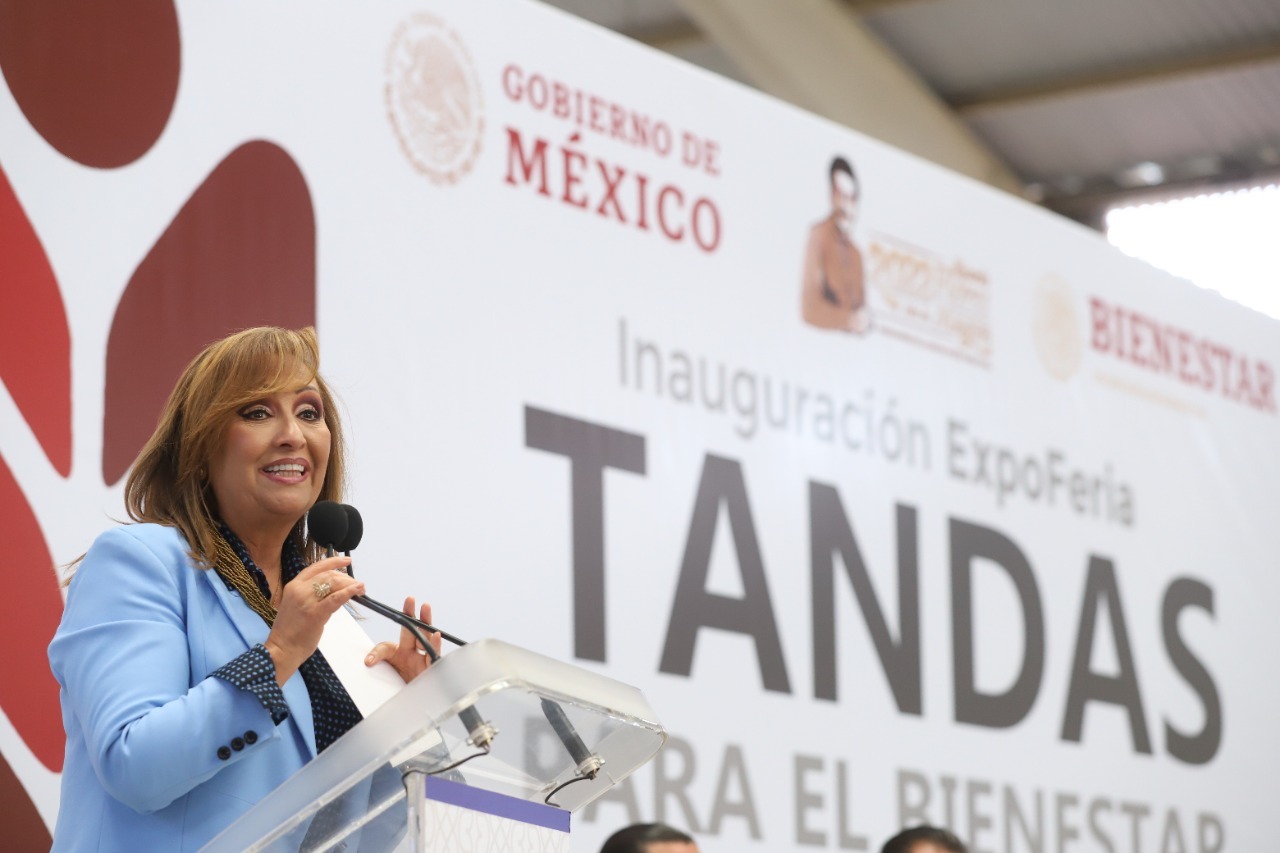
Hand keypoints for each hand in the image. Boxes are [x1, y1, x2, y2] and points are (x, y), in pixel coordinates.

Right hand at [263, 555, 363, 683]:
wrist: (282, 649)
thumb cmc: (290, 631)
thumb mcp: (297, 605)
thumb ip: (311, 595)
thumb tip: (333, 590)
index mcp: (293, 586)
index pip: (315, 567)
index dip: (333, 561)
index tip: (346, 561)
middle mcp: (299, 589)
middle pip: (328, 575)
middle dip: (345, 578)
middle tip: (356, 584)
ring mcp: (306, 600)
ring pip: (333, 583)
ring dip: (350, 584)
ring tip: (360, 588)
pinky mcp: (315, 613)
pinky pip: (336, 598)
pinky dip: (349, 592)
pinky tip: (357, 590)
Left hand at [364, 597, 440, 682]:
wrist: (414, 706)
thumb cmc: (400, 690)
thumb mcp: (385, 679)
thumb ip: (378, 664)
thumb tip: (367, 660)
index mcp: (397, 655)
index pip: (386, 647)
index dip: (376, 653)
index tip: (368, 662)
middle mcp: (411, 654)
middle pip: (410, 631)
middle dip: (411, 614)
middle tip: (410, 599)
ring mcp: (422, 660)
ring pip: (424, 636)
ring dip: (425, 621)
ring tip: (425, 607)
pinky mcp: (431, 669)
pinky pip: (434, 654)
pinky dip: (435, 644)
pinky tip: (435, 635)